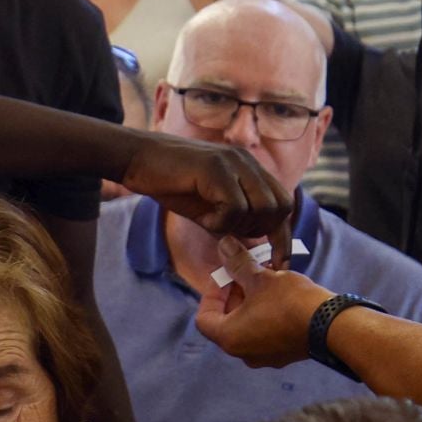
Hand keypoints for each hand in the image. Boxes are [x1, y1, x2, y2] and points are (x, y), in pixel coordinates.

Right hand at [120, 132, 292, 252]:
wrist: (137, 158)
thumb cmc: (170, 183)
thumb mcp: (208, 206)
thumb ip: (232, 220)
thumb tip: (252, 246)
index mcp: (249, 168)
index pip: (283, 203)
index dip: (283, 236)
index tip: (278, 262)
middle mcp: (247, 161)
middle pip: (280, 206)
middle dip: (261, 231)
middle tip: (231, 235)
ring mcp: (233, 162)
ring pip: (261, 207)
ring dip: (238, 226)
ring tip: (212, 223)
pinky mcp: (216, 168)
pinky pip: (235, 207)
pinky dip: (220, 222)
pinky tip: (202, 218)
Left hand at [193, 242, 329, 368]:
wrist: (332, 325)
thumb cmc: (290, 302)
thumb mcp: (260, 278)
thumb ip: (238, 264)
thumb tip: (223, 245)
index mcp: (229, 338)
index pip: (204, 317)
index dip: (212, 293)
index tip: (226, 276)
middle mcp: (243, 353)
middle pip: (226, 321)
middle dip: (234, 294)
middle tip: (246, 272)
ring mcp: (265, 357)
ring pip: (248, 325)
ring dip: (251, 301)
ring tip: (265, 279)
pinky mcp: (284, 354)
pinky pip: (266, 332)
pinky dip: (266, 314)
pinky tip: (280, 294)